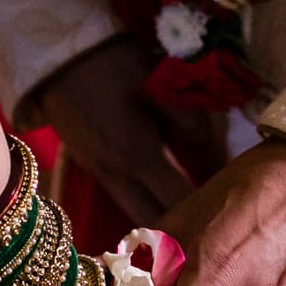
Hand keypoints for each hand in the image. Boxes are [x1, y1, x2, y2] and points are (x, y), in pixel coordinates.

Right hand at [29, 36, 222, 225]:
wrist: (55, 56)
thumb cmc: (114, 64)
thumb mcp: (160, 84)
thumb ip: (190, 121)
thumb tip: (209, 149)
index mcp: (138, 155)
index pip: (179, 200)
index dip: (206, 210)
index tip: (230, 210)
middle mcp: (115, 175)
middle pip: (152, 223)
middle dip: (180, 229)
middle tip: (209, 223)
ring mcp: (96, 172)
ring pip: (133, 213)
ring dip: (159, 219)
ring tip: (187, 215)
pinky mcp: (86, 164)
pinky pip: (121, 197)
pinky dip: (142, 204)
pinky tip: (157, 195)